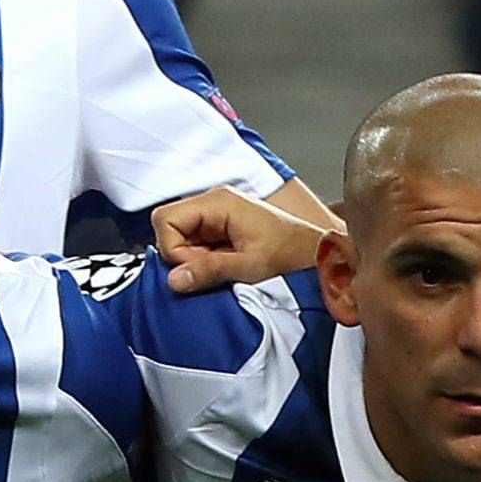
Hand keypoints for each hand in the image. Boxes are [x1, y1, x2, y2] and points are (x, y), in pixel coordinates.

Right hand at [152, 188, 324, 291]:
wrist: (315, 252)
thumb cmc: (291, 252)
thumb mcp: (249, 265)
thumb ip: (209, 270)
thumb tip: (174, 280)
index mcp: (218, 201)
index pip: (165, 219)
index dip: (173, 248)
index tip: (196, 267)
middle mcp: (213, 203)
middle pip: (170, 229)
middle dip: (183, 256)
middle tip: (214, 268)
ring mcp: (215, 216)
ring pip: (180, 240)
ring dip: (196, 261)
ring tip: (226, 267)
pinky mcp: (220, 229)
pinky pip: (195, 246)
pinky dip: (204, 261)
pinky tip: (226, 266)